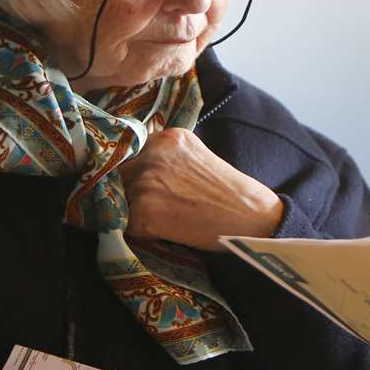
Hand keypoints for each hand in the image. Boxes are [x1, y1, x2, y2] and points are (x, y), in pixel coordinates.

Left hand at [120, 127, 284, 248]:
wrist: (250, 217)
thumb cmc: (228, 192)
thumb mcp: (198, 156)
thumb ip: (167, 156)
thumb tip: (134, 168)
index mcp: (167, 138)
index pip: (129, 153)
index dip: (133, 171)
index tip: (143, 184)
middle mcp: (153, 154)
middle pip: (119, 175)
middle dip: (129, 191)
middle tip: (153, 206)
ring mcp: (146, 182)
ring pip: (119, 199)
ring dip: (132, 211)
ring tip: (162, 219)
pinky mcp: (143, 211)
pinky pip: (125, 224)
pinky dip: (139, 231)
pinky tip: (162, 231)